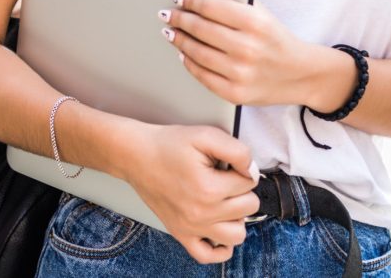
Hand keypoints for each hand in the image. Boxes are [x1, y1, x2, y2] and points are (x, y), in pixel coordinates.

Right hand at [121, 122, 259, 263]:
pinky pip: (209, 255)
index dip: (243, 169)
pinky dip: (220, 246)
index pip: (250, 183)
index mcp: (210, 188)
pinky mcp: (182, 235)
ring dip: (237, 217)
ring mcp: (192, 228)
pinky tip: (219, 225)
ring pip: (237, 235)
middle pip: (248, 208)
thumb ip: (237, 151)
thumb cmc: (169, 144)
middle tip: (226, 177)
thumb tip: (252, 171)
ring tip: (225, 200)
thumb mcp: (205, 135)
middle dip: (242, 190)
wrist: (137, 156)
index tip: (229, 163)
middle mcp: (202, 214)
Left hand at [160, 0, 310, 106]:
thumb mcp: (264, 15)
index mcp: (256, 23)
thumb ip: (237, 4)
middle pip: (201, 29)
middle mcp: (248, 48)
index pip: (212, 7)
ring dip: (179, 40)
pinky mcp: (236, 93)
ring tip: (171, 32)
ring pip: (197, 53)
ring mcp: (241, 74)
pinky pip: (203, 76)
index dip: (191, 1)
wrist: (301, 74)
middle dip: (180, 19)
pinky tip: (183, 53)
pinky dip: (189, 63)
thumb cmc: (277, 39)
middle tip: (168, 14)